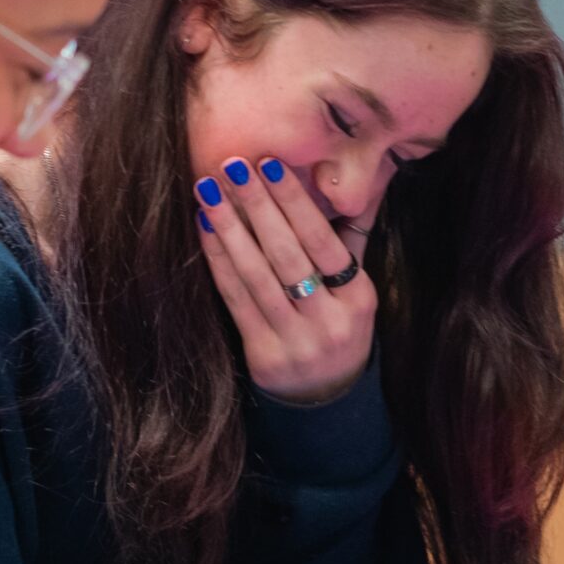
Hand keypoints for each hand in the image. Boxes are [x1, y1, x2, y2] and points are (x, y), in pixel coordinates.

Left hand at [193, 156, 375, 403]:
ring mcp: (296, 341)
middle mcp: (329, 320)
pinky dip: (219, 261)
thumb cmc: (337, 327)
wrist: (326, 399)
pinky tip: (206, 228)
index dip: (294, 202)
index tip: (270, 164)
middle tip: (233, 165)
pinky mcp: (264, 355)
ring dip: (230, 228)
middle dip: (258, 206)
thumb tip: (352, 183)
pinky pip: (236, 300)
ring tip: (209, 190)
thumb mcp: (356, 291)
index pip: (323, 241)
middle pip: (288, 255)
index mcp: (358, 298)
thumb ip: (350, 241)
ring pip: (258, 276)